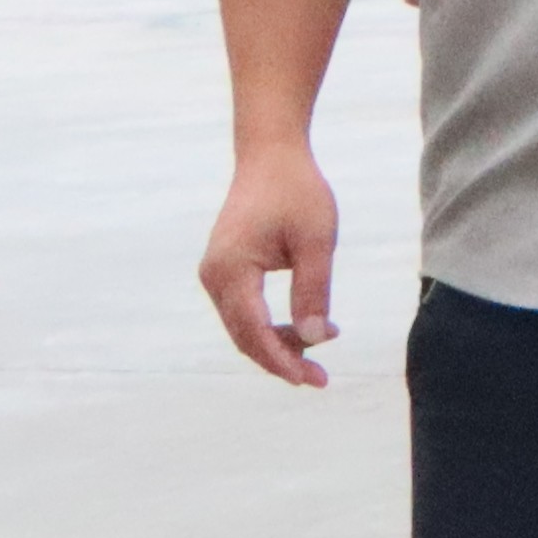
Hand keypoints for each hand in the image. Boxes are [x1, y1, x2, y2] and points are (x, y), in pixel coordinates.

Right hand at [201, 141, 340, 384]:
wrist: (271, 157)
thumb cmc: (297, 192)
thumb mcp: (316, 242)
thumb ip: (313, 290)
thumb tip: (313, 338)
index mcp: (230, 271)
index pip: (253, 331)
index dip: (282, 360)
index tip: (312, 380)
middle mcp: (214, 277)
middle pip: (245, 335)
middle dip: (281, 359)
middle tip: (320, 379)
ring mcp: (216, 275)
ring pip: (245, 326)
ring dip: (279, 343)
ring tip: (323, 348)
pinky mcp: (226, 272)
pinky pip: (246, 311)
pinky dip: (272, 325)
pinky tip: (306, 328)